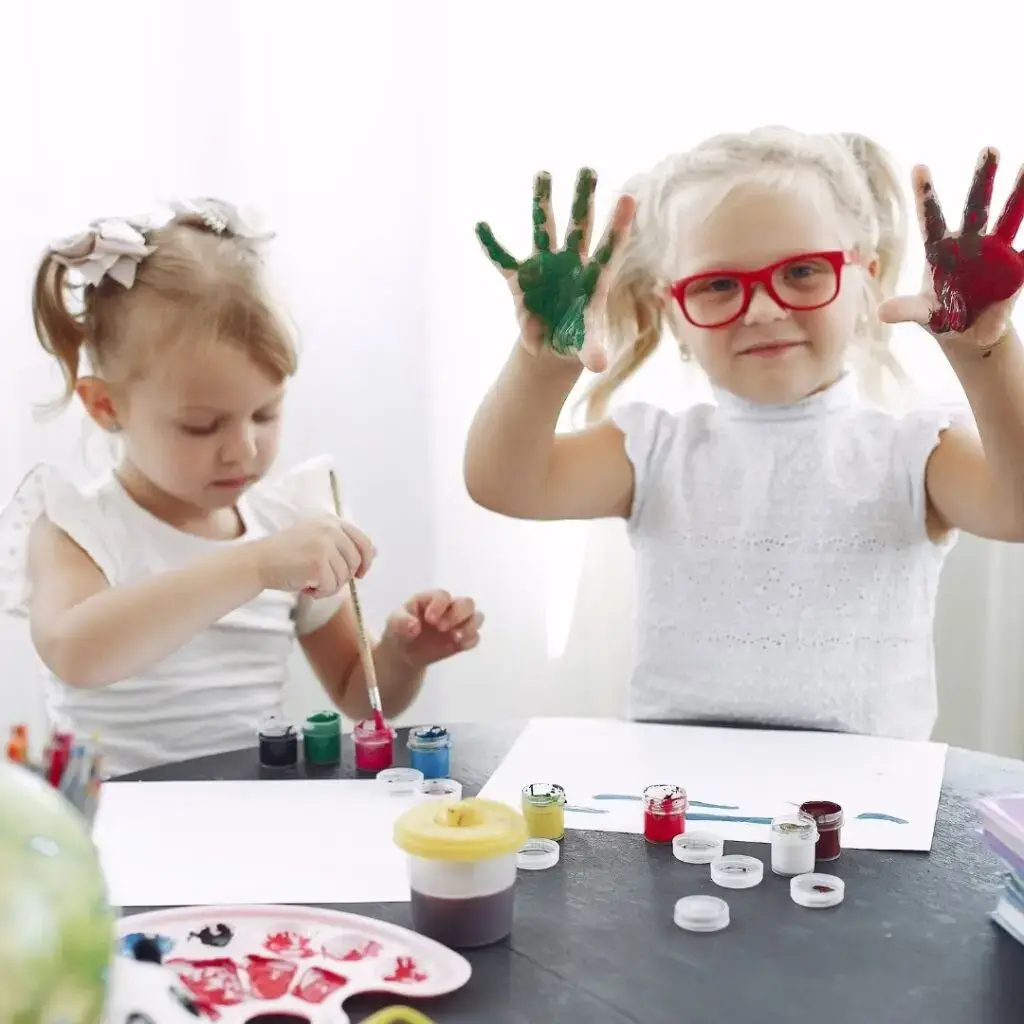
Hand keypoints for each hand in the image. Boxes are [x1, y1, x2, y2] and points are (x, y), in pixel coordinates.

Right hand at [250, 516, 374, 595]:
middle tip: (323, 580)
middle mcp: (330, 530)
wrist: (259, 562)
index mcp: (332, 522)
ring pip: (344, 577)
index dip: (366, 561)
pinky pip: (331, 587)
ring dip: (328, 586)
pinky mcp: (318, 563)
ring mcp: (324, 545)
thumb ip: (344, 545)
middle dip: (343, 577)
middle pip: (356, 562)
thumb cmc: (288, 555)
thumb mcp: (318, 541)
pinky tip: (304, 586)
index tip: (360, 574)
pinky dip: (319, 593)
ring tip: (309, 581)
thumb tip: (374, 553)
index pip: (364, 542)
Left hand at [381, 589, 482, 667]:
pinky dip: (471, 640)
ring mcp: (458, 623)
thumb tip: (414, 627)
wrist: (403, 653)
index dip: (440, 605)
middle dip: (457, 615)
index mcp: (432, 599)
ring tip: (456, 637)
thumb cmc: (399, 630)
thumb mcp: (394, 623)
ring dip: (470, 626)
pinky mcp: (462, 639)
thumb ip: (401, 622)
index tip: (429, 620)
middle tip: (441, 628)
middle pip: (467, 603)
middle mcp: (449, 608)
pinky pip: (475, 637)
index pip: (443, 595)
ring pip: (476, 617)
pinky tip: (460, 646)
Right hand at [475, 168, 635, 373]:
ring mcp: (545, 266)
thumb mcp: (585, 346)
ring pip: (543, 229)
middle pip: (579, 227)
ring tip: (543, 173)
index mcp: (593, 278)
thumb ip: (593, 350)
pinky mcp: (521, 278)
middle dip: (583, 199)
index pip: (609, 249)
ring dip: (542, 202)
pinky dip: (491, 245)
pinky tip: (481, 226)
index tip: (629, 198)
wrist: (552, 345)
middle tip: (589, 169)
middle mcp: (571, 264)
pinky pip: (503, 259)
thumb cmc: (576, 340)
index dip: (618, 226)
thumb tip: (599, 365)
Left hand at [878, 148, 1023, 352]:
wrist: (969, 333)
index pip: (931, 218)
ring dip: (1018, 193)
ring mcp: (996, 251)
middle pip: (976, 207)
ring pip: (1009, 217)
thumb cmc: (942, 318)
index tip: (918, 167)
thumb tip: (881, 313)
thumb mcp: (924, 315)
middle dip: (982, 180)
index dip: (925, 195)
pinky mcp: (1017, 267)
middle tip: (989, 149)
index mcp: (941, 251)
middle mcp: (970, 243)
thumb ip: (907, 310)